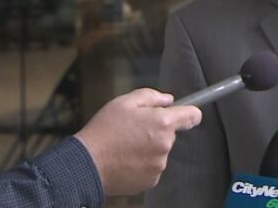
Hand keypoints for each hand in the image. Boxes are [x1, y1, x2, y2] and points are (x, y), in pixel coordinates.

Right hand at [74, 88, 201, 195]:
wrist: (85, 164)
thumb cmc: (104, 130)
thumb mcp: (124, 102)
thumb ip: (151, 96)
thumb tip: (168, 100)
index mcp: (163, 123)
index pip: (193, 116)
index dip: (189, 113)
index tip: (185, 114)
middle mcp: (165, 145)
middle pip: (170, 134)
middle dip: (157, 131)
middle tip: (133, 130)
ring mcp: (159, 164)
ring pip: (159, 152)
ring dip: (148, 149)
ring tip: (125, 147)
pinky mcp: (151, 180)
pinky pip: (151, 167)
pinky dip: (142, 164)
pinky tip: (125, 160)